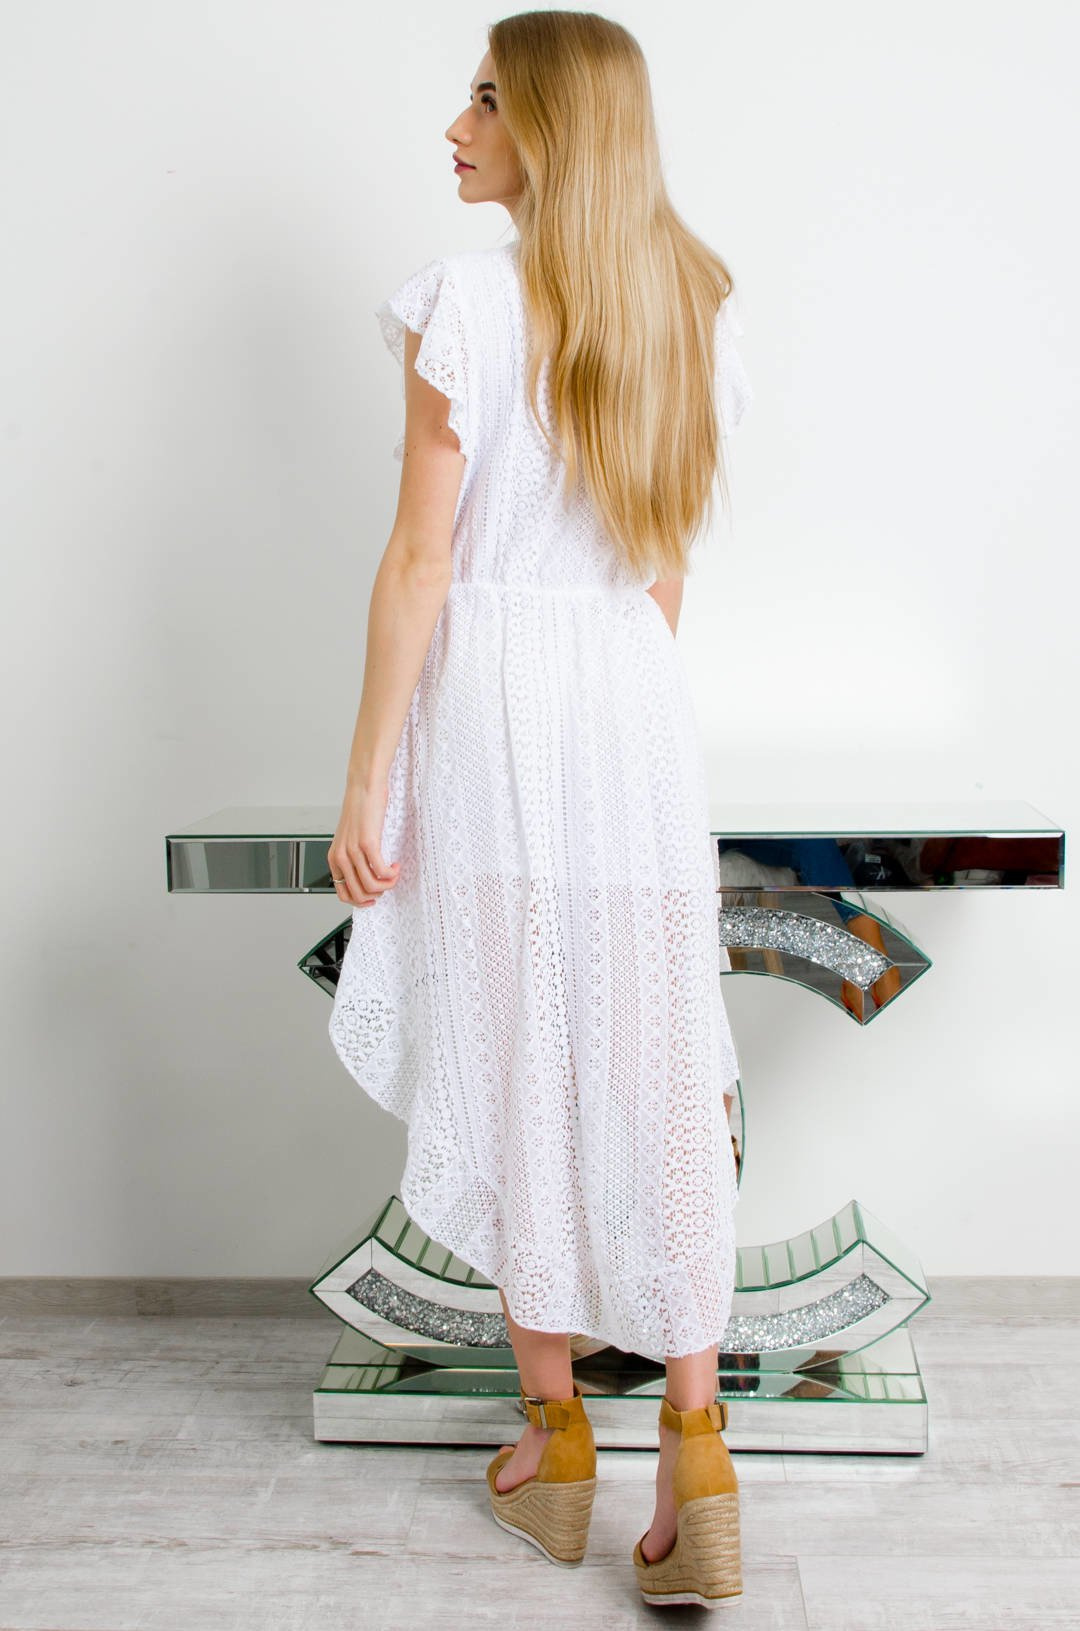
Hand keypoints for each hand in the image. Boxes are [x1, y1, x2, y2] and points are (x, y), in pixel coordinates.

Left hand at [327, 782, 399, 907]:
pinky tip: (395, 865)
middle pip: (358, 894)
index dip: (361, 901)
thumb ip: (352, 857)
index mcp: (334, 858)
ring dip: (387, 885)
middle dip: (377, 895)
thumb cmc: (360, 809)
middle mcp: (340, 856)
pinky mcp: (367, 843)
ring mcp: (353, 851)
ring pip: (371, 886)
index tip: (374, 896)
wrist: (363, 787)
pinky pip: (381, 872)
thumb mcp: (350, 838)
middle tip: (387, 883)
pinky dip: (391, 874)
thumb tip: (366, 876)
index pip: (343, 893)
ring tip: (393, 874)